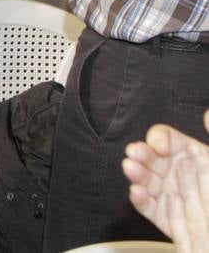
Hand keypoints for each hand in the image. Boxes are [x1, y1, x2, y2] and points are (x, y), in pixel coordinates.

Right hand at [123, 110, 208, 252]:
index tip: (161, 146)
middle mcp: (171, 171)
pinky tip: (136, 192)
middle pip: (150, 158)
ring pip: (145, 180)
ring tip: (130, 168)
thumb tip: (207, 114)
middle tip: (134, 152)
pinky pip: (148, 207)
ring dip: (136, 173)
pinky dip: (140, 200)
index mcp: (185, 153)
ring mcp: (165, 192)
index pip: (165, 139)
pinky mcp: (162, 216)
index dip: (159, 139)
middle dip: (141, 154)